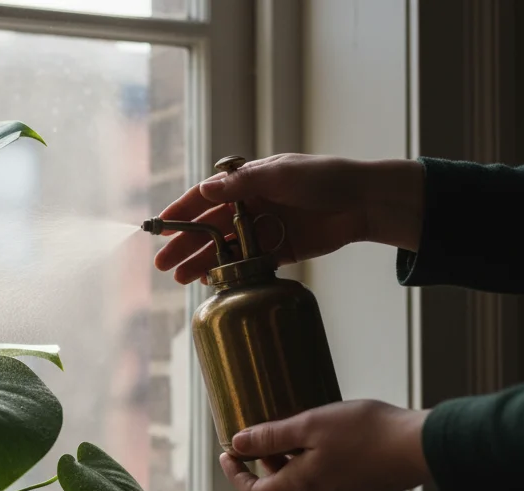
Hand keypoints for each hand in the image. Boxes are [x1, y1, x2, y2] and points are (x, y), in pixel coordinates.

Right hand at [153, 154, 424, 284]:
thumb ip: (242, 183)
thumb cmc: (325, 178)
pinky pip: (247, 263)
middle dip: (185, 245)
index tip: (159, 227)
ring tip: (181, 279)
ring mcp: (264, 229)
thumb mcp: (281, 174)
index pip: (205, 197)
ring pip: (224, 249)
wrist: (364, 202)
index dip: (180, 212)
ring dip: (202, 263)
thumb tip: (204, 190)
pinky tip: (212, 282)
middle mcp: (251, 205)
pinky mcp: (279, 251)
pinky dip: (229, 272)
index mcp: (248, 182)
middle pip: (209, 228)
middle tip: (163, 264)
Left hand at [219, 400, 430, 490]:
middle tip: (259, 443)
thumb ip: (272, 436)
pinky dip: (313, 467)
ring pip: (304, 489)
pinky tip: (324, 440)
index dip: (236, 477)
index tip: (228, 455)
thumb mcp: (311, 424)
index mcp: (304, 486)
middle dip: (262, 471)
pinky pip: (327, 483)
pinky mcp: (364, 489)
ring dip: (289, 467)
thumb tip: (238, 444)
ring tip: (291, 435)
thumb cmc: (365, 432)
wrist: (422, 447)